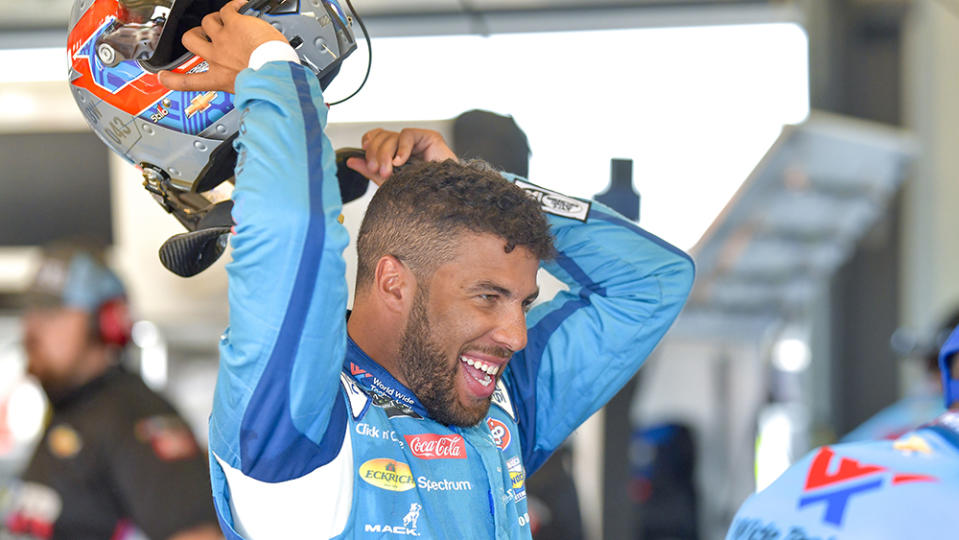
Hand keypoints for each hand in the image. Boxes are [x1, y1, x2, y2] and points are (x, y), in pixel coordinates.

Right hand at [158, 0, 285, 92]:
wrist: (275, 72)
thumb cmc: (268, 82)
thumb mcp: (247, 89)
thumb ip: (239, 82)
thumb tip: (244, 80)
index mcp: (219, 79)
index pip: (187, 82)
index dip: (171, 79)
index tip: (163, 76)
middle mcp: (218, 58)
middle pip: (190, 40)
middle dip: (194, 34)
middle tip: (205, 35)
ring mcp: (224, 39)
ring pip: (208, 21)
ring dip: (217, 19)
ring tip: (229, 20)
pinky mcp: (235, 24)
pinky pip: (228, 9)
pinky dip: (234, 6)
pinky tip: (240, 6)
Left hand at [346, 128, 457, 185]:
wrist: (443, 201)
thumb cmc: (421, 193)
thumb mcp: (389, 183)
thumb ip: (370, 171)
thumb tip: (351, 161)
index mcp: (395, 153)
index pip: (377, 136)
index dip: (369, 143)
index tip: (366, 159)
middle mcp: (405, 146)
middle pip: (382, 136)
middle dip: (375, 153)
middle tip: (376, 170)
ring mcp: (418, 142)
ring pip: (392, 136)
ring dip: (385, 154)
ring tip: (388, 171)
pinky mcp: (430, 138)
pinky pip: (408, 135)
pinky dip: (402, 148)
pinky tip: (400, 162)